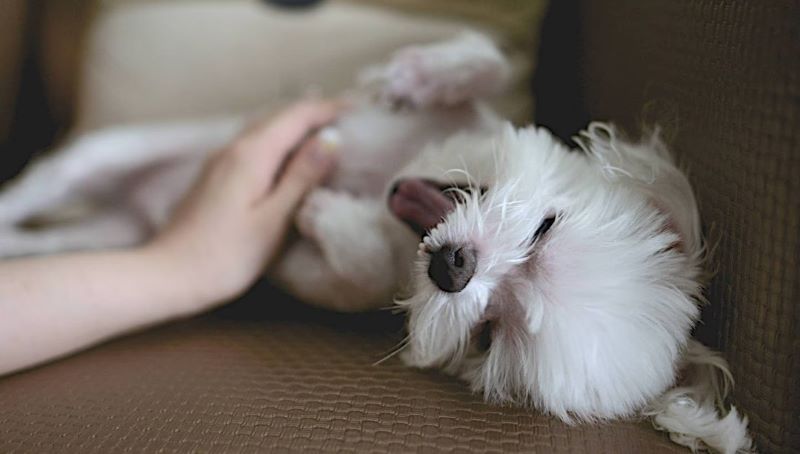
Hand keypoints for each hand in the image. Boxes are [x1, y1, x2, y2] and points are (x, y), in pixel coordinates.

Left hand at [149, 100, 342, 300]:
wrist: (168, 275)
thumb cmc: (226, 255)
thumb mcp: (273, 219)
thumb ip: (302, 177)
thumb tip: (331, 139)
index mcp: (252, 154)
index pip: (296, 115)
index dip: (329, 108)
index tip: (360, 109)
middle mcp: (234, 148)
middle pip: (279, 116)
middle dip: (314, 112)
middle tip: (349, 117)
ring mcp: (220, 160)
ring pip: (264, 128)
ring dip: (296, 125)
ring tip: (326, 132)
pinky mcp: (215, 176)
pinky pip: (254, 144)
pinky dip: (279, 141)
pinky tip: (289, 157)